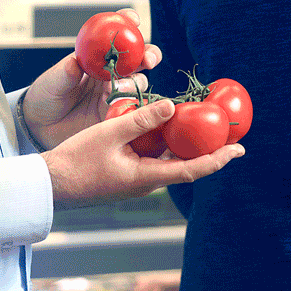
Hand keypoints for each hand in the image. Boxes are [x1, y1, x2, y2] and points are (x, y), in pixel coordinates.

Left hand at [20, 8, 159, 148]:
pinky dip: (133, 105)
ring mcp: (116, 92)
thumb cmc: (47, 96)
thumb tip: (73, 64)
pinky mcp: (118, 113)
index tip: (133, 20)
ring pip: (139, 82)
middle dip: (149, 53)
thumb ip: (64, 74)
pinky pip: (133, 107)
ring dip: (136, 82)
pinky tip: (122, 107)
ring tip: (120, 88)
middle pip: (139, 57)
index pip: (116, 34)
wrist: (43, 126)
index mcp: (96, 55)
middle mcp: (111, 71)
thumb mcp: (51, 82)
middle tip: (148, 59)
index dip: (127, 22)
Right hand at [43, 97, 242, 208]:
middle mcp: (146, 182)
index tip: (239, 150)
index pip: (192, 170)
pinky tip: (164, 126)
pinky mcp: (126, 174)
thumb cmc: (75, 161)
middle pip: (185, 164)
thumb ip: (141, 119)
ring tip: (200, 124)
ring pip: (168, 160)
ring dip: (184, 144)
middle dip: (207, 148)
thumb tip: (173, 106)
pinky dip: (163, 143)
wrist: (50, 184)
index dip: (218, 159)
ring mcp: (136, 179)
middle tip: (225, 131)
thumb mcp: (109, 133)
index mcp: (146, 177)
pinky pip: (152, 158)